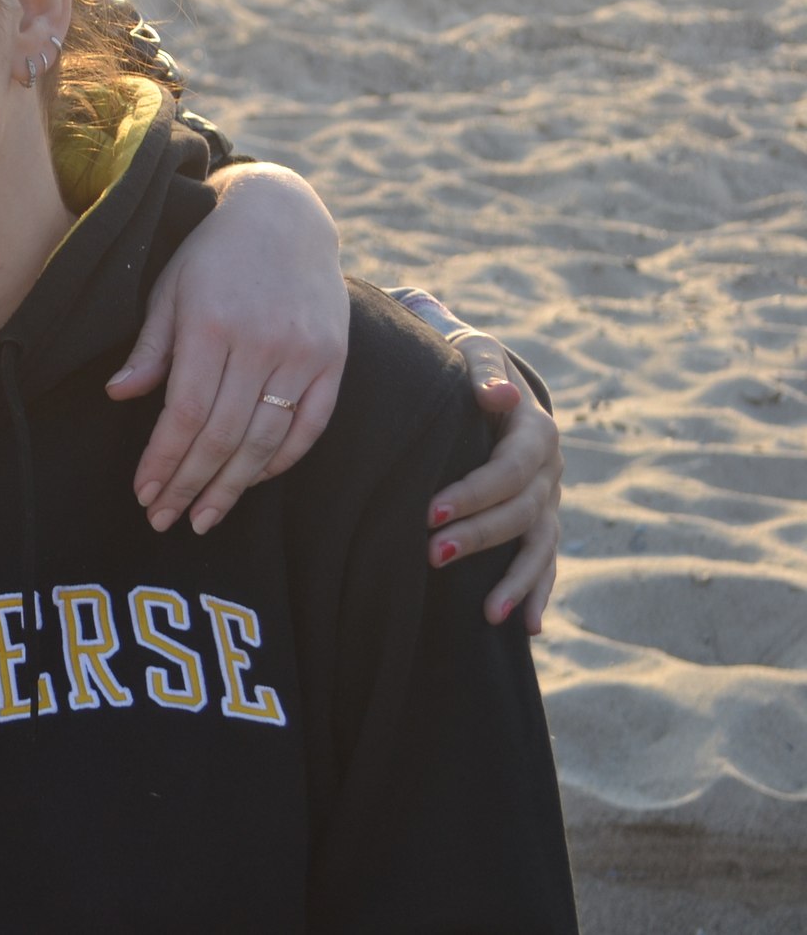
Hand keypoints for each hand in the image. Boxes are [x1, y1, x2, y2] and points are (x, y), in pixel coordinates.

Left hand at [108, 163, 346, 534]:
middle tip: (165, 520)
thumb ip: (150, 348)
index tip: (144, 494)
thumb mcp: (169, 290)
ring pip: (265, 441)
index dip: (163, 462)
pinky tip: (251, 480)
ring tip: (205, 516)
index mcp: (211, 325)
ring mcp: (304, 354)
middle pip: (222, 436)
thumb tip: (119, 396)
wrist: (284, 215)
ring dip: (232, 487)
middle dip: (190, 485)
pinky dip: (280, 461)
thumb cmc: (212, 254)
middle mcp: (260, 342)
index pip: (183, 414)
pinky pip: (310, 426)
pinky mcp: (334, 360)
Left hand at [424, 334, 561, 632]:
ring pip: (538, 545)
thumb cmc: (467, 364)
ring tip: (489, 614)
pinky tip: (527, 626)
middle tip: (432, 554)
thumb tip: (497, 396)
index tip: (430, 511)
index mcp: (536, 432)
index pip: (509, 470)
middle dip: (479, 535)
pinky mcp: (539, 520)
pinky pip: (543, 560)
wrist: (485, 377)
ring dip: (516, 581)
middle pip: (521, 512)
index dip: (475, 492)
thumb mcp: (474, 354)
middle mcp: (549, 470)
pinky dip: (536, 591)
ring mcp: (548, 499)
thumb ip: (483, 369)